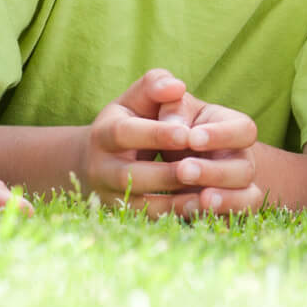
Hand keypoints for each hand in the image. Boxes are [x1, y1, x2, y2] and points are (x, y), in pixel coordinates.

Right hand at [80, 69, 263, 215]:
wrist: (107, 157)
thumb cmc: (134, 118)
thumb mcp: (139, 98)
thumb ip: (156, 85)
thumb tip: (176, 86)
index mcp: (105, 132)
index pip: (125, 133)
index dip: (156, 134)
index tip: (187, 134)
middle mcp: (101, 166)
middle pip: (129, 175)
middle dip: (165, 174)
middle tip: (195, 169)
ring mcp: (110, 195)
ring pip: (139, 204)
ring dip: (172, 202)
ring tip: (205, 196)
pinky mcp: (124, 215)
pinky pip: (149, 221)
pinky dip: (174, 217)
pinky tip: (201, 211)